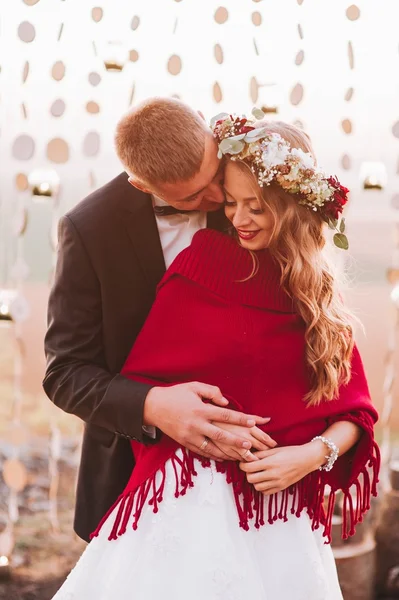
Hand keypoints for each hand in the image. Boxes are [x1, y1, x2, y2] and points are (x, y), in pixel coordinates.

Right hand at [144, 382, 269, 460]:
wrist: (154, 406)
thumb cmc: (176, 394)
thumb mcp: (194, 387)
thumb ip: (212, 392)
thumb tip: (225, 402)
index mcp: (201, 409)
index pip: (225, 415)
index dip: (240, 419)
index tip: (253, 422)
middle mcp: (196, 424)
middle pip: (221, 435)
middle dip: (236, 441)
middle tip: (250, 445)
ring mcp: (190, 435)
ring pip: (211, 448)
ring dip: (226, 452)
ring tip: (239, 456)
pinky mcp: (184, 442)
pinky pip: (201, 452)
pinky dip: (213, 456)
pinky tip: (223, 458)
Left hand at [239, 441, 326, 493]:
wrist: (307, 459)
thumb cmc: (291, 452)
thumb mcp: (274, 450)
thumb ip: (260, 454)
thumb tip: (248, 456)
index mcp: (270, 463)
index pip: (248, 468)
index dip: (242, 465)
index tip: (243, 462)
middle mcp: (273, 474)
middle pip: (250, 479)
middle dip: (248, 473)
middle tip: (250, 468)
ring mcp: (278, 483)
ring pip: (257, 487)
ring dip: (255, 481)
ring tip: (258, 473)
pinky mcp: (281, 488)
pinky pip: (266, 492)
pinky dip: (262, 487)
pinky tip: (265, 479)